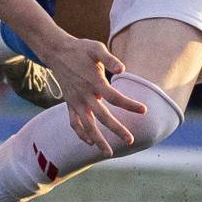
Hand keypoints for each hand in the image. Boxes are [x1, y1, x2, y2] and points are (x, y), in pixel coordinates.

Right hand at [40, 35, 145, 156]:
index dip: (130, 105)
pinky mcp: (69, 103)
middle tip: (131, 140)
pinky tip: (90, 142)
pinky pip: (74, 123)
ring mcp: (75, 101)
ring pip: (87, 125)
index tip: (144, 110)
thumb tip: (122, 69)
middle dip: (117, 130)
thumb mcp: (96, 48)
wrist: (57, 52)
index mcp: (94, 82)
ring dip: (98, 140)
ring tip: (109, 153)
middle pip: (103, 117)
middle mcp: (85, 95)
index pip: (115, 98)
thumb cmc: (81, 49)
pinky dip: (81, 134)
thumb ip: (109, 59)